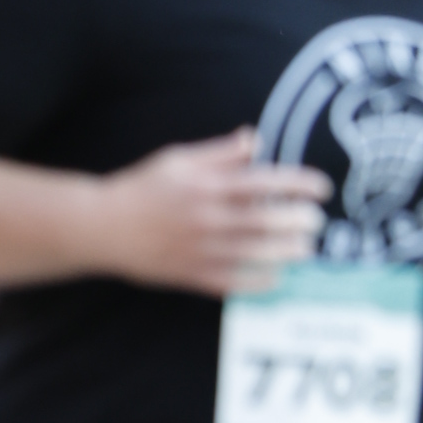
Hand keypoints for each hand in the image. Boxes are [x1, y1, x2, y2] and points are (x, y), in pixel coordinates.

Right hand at [92, 131, 329, 295]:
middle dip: (295, 221)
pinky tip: (276, 278)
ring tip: (307, 249)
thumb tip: (255, 140)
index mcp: (205, 185)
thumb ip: (220, 153)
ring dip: (284, 252)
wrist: (101, 227)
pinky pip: (230, 281)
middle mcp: (206, 217)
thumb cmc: (142, 188)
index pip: (262, 181)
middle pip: (262, 220)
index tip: (321, 188)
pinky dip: (255, 281)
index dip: (296, 184)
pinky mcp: (189, 274)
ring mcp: (198, 249)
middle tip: (317, 222)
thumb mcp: (178, 159)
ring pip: (252, 252)